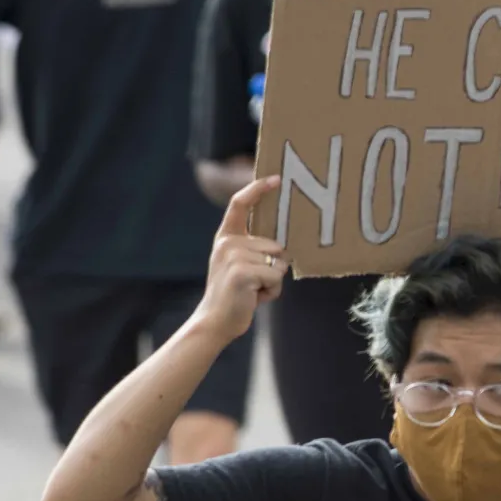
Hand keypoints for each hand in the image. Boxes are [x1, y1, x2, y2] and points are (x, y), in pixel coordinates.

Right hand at [193, 176, 287, 345]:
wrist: (215, 321)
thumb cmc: (236, 294)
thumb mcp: (241, 264)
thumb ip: (255, 249)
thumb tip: (285, 243)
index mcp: (226, 238)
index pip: (239, 204)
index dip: (257, 189)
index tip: (276, 178)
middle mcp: (227, 243)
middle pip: (276, 244)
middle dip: (274, 267)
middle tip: (253, 283)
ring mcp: (233, 256)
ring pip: (279, 261)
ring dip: (273, 281)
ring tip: (253, 290)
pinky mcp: (242, 272)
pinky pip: (276, 276)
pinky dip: (272, 291)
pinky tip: (254, 298)